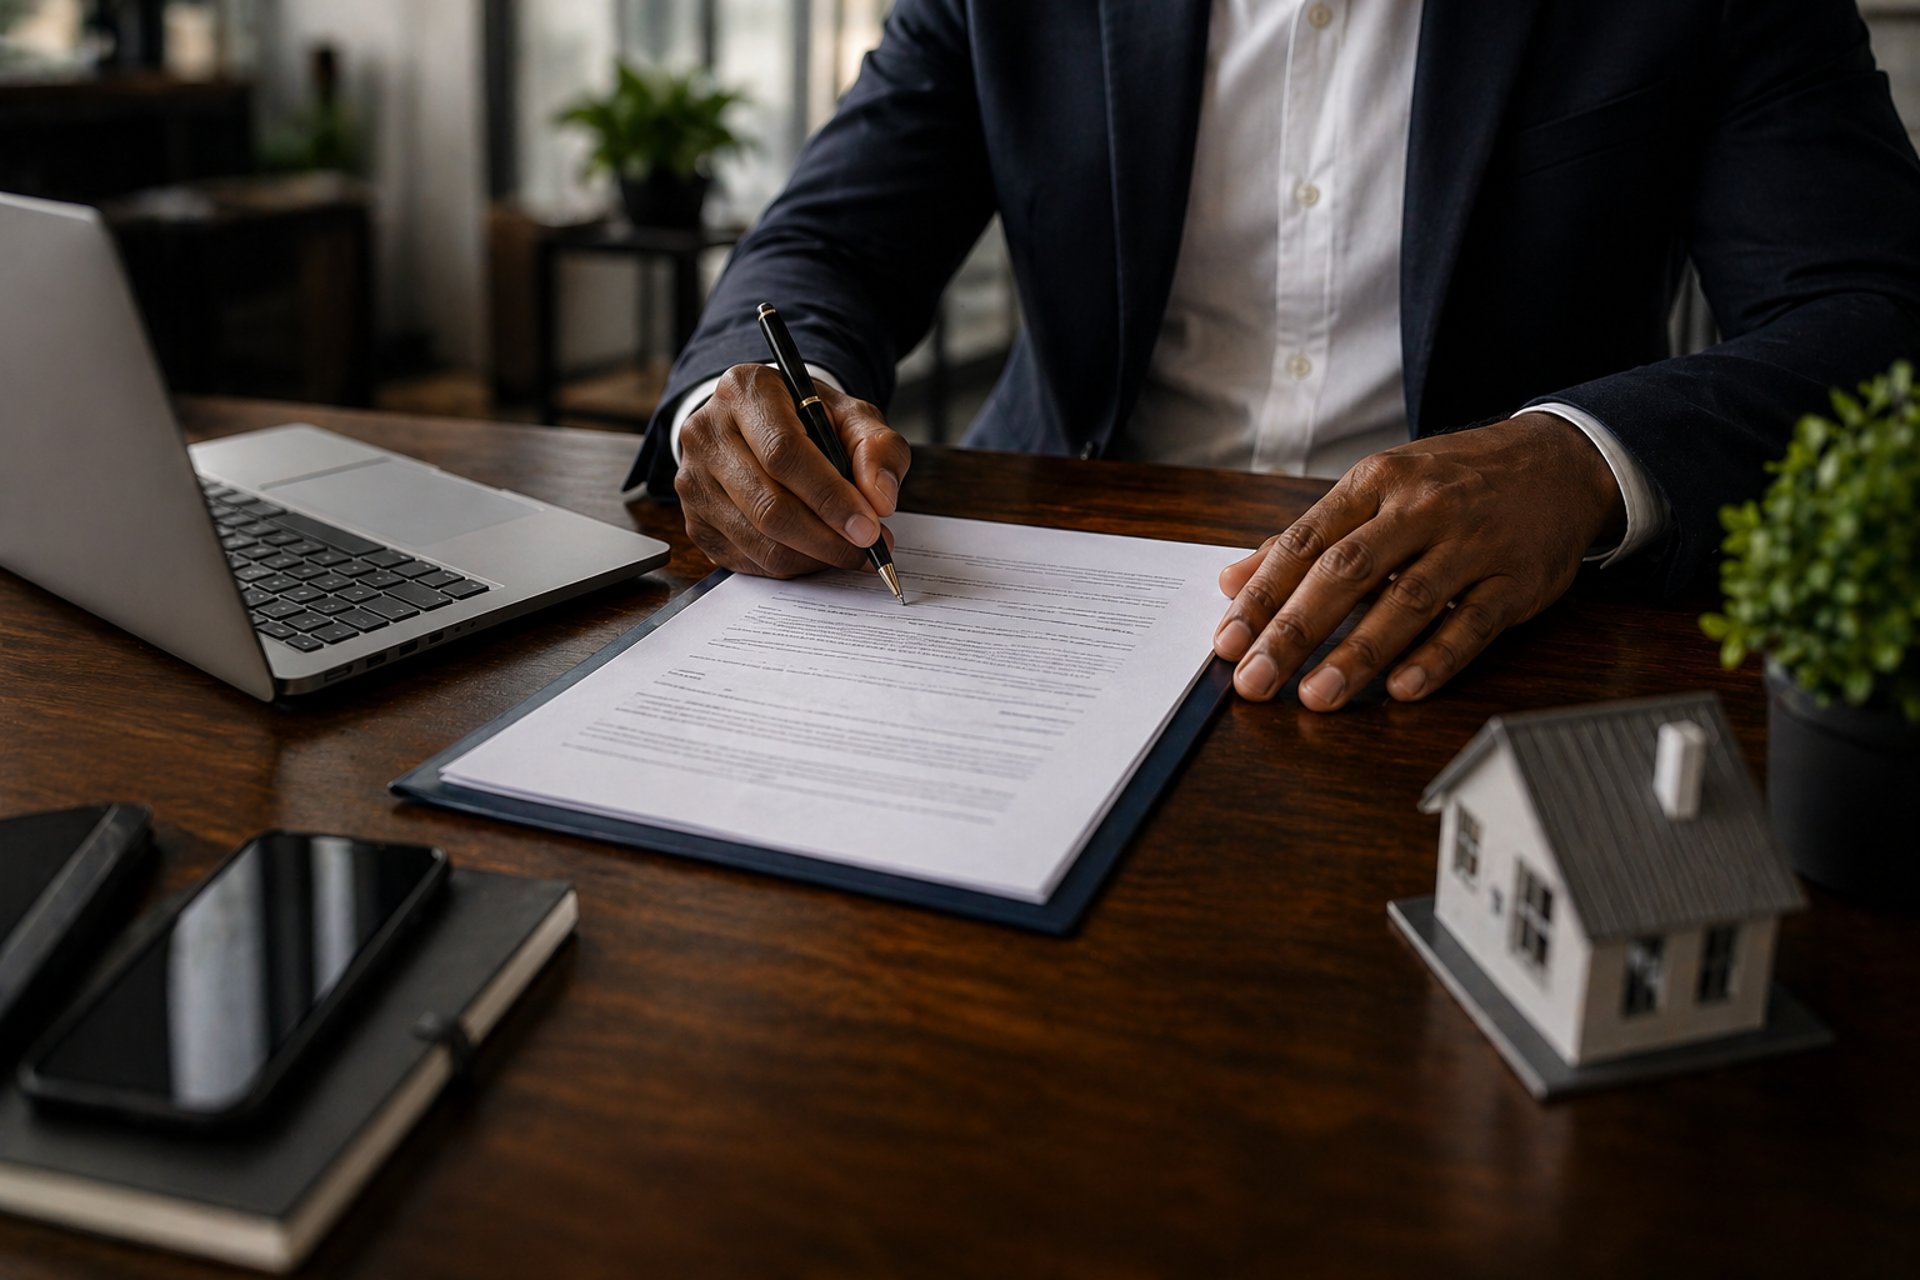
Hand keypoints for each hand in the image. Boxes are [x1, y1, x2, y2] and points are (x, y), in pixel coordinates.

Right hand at [674, 364, 910, 577]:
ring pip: (759, 540)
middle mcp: (707, 433)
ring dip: (813, 557)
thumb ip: (878, 449)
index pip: (783, 453)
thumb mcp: (852, 417)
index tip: (869, 527)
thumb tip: (879, 501)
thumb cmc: (808, 421)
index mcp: (745, 392)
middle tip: (868, 550)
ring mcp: (692, 480)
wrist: (761, 428)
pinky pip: (747, 560)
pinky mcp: (693, 521)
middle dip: (827, 538)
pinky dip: (791, 565)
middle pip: (769, 505)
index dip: (830, 497)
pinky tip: (814, 552)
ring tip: (848, 550)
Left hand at [1212, 414, 1624, 710]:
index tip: (1228, 642)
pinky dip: (1437, 658)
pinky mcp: (1516, 579)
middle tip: (1257, 680)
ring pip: (1407, 601)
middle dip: (1295, 631)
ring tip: (1317, 697)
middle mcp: (1420, 508)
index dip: (1262, 595)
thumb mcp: (1375, 491)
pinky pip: (1472, 622)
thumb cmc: (1451, 482)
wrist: (1558, 460)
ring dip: (1358, 652)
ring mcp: (1472, 543)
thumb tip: (1231, 580)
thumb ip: (1304, 539)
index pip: (1305, 543)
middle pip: (1347, 573)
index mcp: (1374, 484)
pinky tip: (1402, 690)